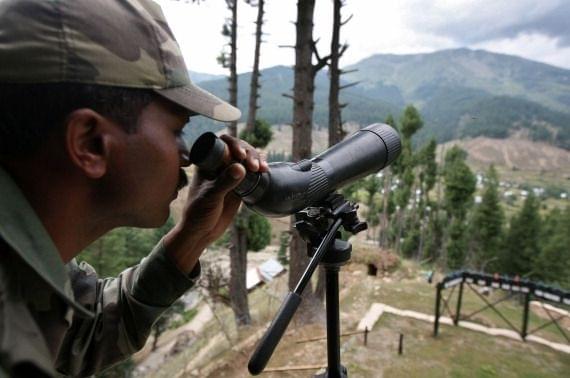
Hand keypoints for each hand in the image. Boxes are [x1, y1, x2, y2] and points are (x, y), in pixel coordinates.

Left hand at [164, 135, 267, 272]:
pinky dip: (259, 169)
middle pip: (238, 148)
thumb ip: (224, 182)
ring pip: (246, 159)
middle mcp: (219, 165)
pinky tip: (265, 171)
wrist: (201, 232)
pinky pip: (252, 172)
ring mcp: (230, 175)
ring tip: (261, 169)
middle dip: (248, 152)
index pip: (222, 143)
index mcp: (207, 163)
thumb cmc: (198, 213)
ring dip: (256, 159)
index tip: (241, 155)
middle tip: (254, 166)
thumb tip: (240, 167)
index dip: (234, 144)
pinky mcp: (239, 185)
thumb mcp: (210, 197)